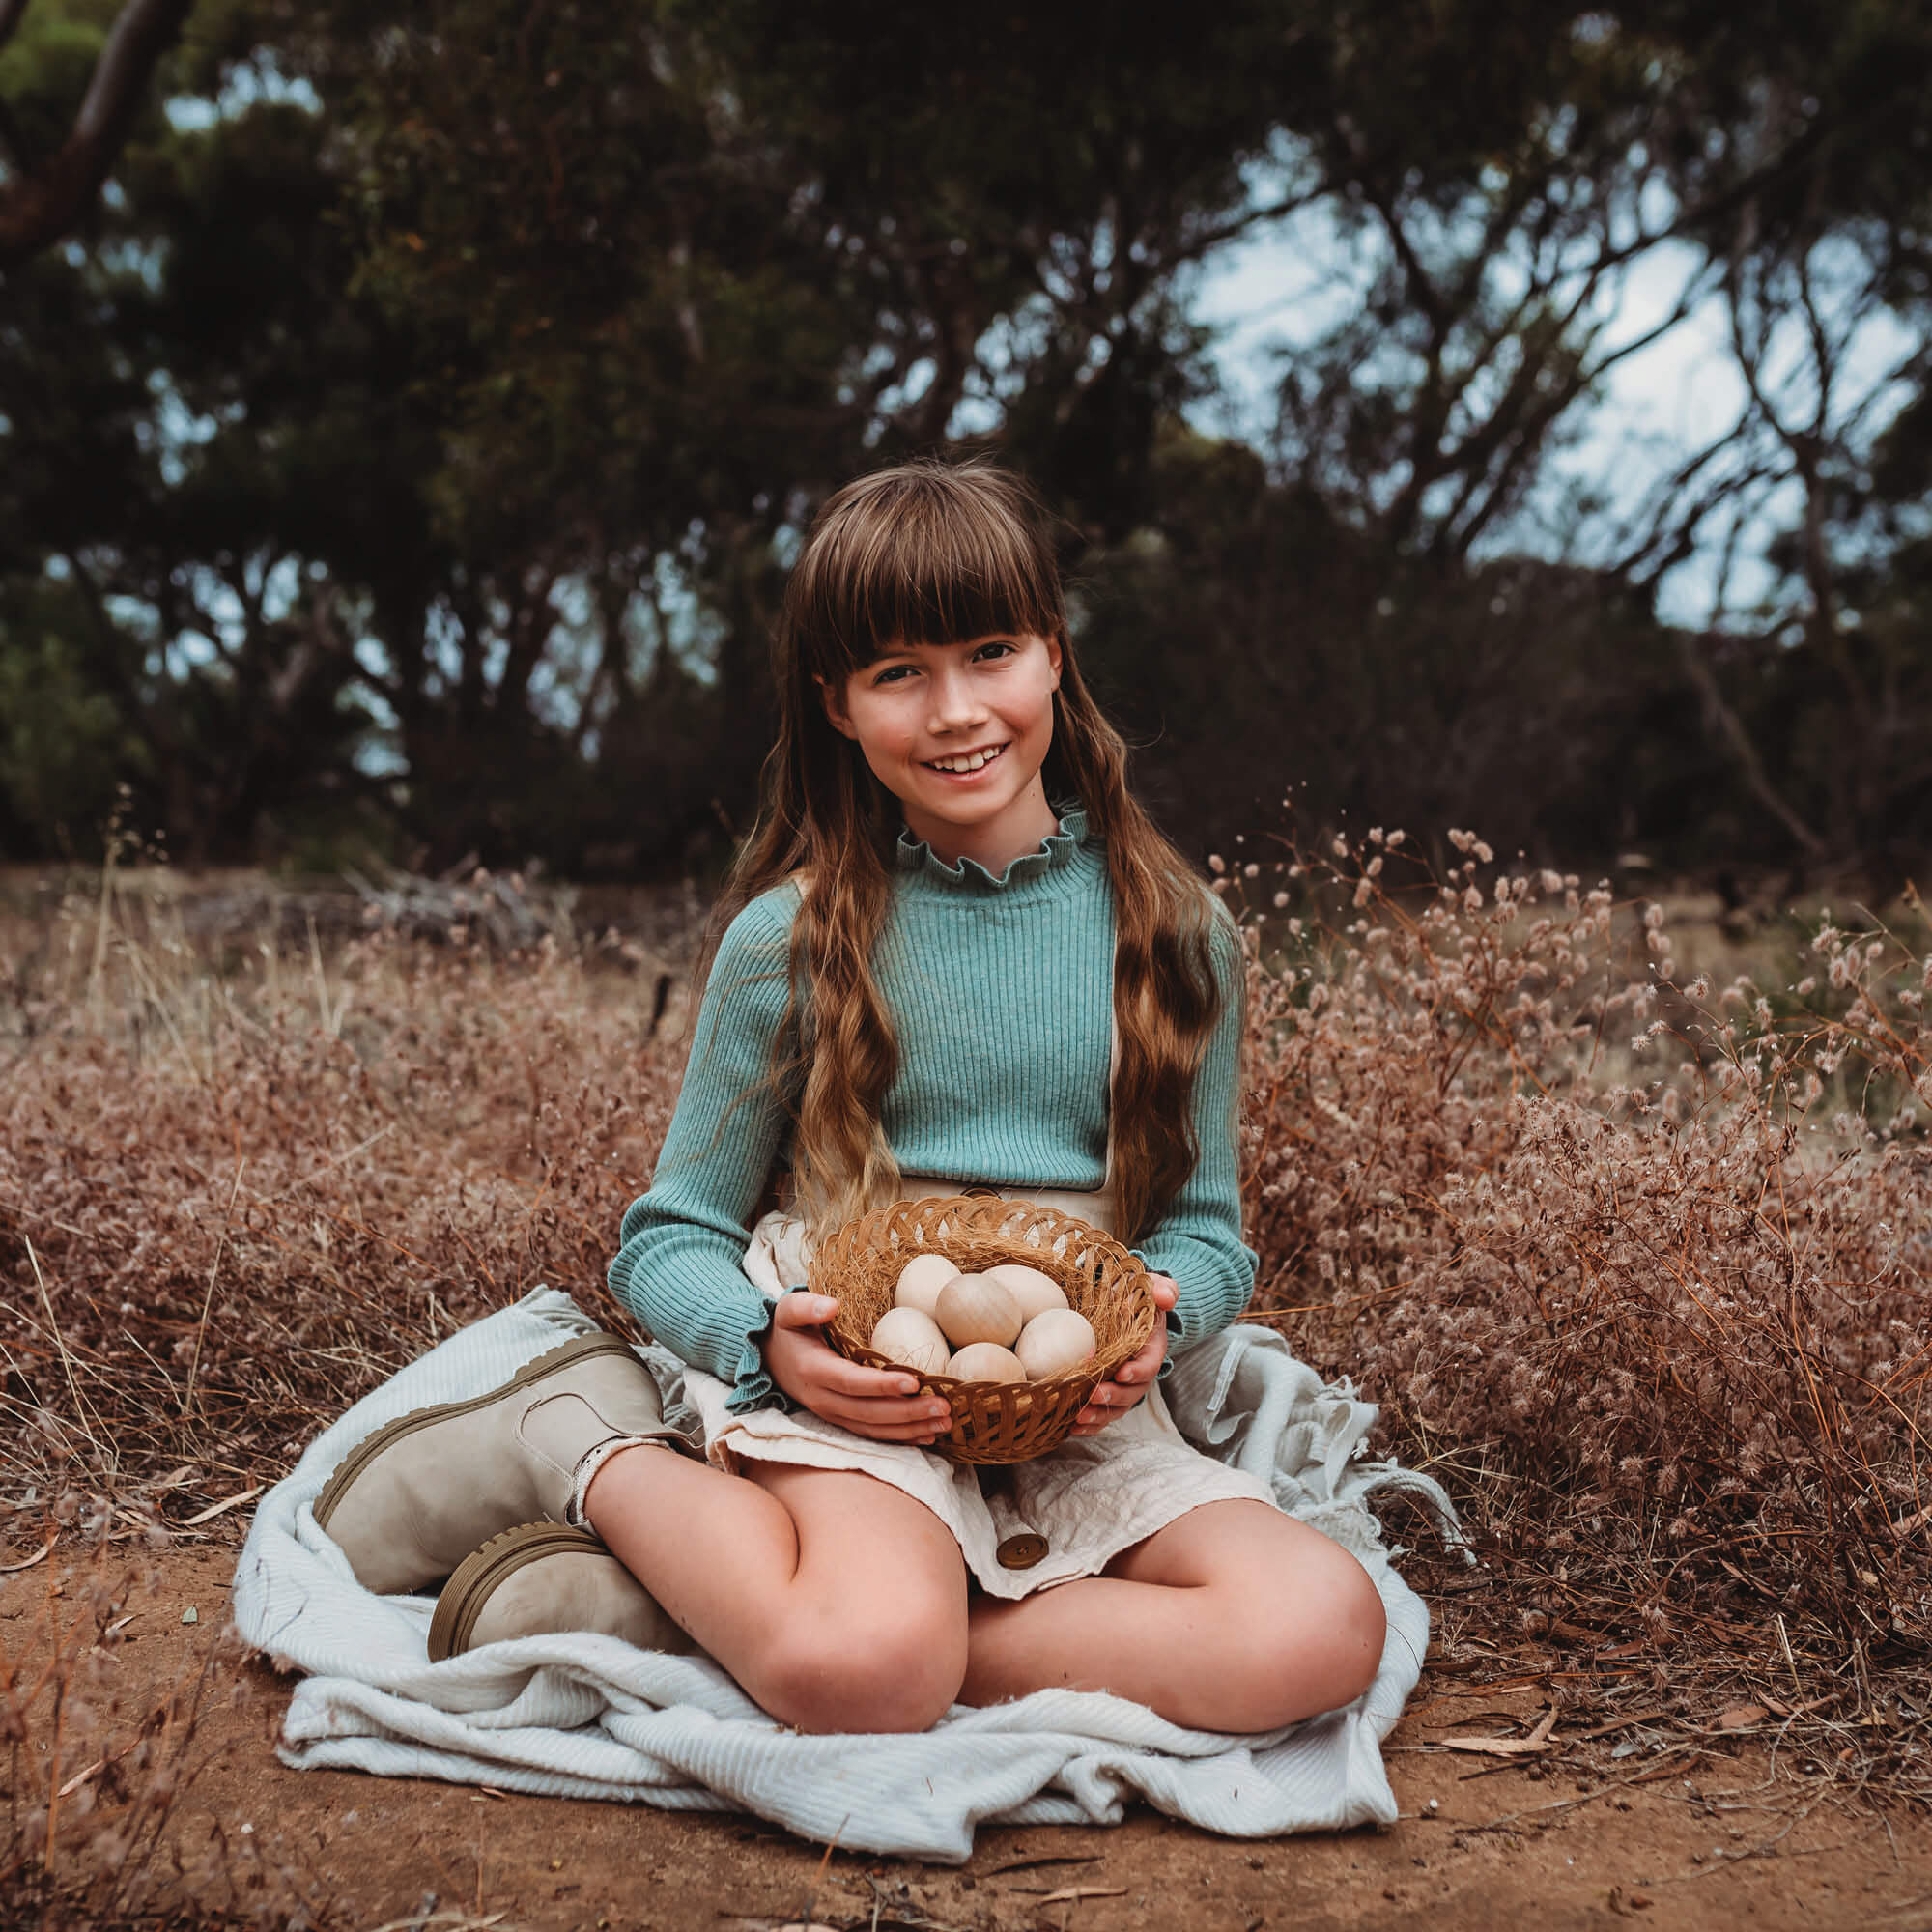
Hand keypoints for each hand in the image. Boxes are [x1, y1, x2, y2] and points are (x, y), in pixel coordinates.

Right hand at [765, 1293, 953, 1443]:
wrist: (768, 1358)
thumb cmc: (787, 1329)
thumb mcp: (788, 1309)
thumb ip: (807, 1305)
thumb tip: (832, 1305)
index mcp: (813, 1370)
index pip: (852, 1381)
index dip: (882, 1385)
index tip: (915, 1381)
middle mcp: (823, 1398)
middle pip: (869, 1412)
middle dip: (908, 1412)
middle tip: (944, 1407)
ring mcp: (832, 1414)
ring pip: (874, 1429)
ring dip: (911, 1429)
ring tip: (945, 1423)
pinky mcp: (841, 1421)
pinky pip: (872, 1435)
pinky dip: (901, 1438)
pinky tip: (929, 1436)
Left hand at [1069, 1273, 1175, 1436]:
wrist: (1121, 1307)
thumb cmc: (1135, 1297)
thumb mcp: (1150, 1287)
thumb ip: (1162, 1289)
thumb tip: (1165, 1296)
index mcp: (1151, 1349)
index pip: (1149, 1365)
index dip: (1137, 1371)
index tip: (1122, 1373)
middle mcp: (1138, 1372)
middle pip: (1131, 1393)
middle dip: (1114, 1397)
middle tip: (1095, 1396)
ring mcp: (1121, 1385)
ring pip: (1115, 1408)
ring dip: (1098, 1415)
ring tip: (1078, 1418)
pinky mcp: (1104, 1391)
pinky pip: (1100, 1413)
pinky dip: (1088, 1423)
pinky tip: (1071, 1427)